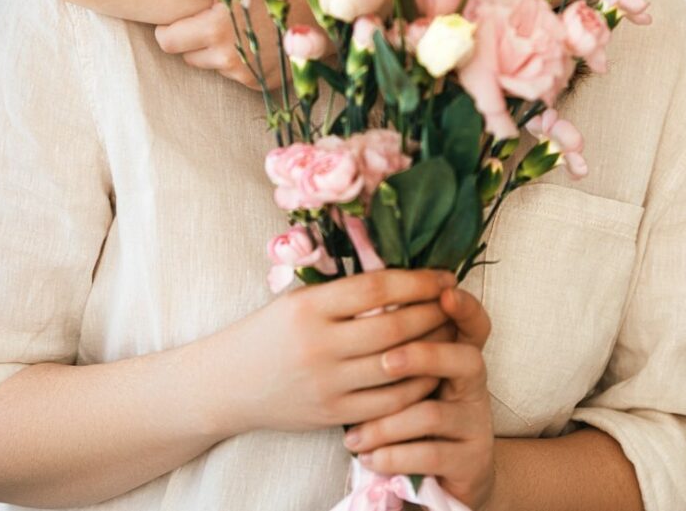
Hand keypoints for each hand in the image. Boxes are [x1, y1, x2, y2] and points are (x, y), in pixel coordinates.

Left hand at [151, 0, 284, 90]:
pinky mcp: (261, 84)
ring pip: (211, 65)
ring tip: (237, 24)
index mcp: (215, 30)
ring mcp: (246, 74)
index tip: (185, 14)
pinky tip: (253, 38)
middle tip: (212, 16)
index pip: (167, 41)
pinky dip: (238, 59)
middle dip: (192, 38)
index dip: (171, 26)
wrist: (325, 9)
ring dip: (216, 49)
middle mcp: (228, 59)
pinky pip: (235, 73)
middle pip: (186, 55)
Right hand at [205, 269, 459, 436]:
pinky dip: (416, 386)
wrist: (228, 384)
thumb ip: (340, 289)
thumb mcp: (295, 299)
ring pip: (397, 366)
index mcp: (308, 307)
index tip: (443, 276)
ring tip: (451, 334)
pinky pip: (389, 403)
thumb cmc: (268, 333)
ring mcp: (327, 384)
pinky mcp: (333, 414)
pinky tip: (430, 371)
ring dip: (433, 349)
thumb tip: (399, 272)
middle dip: (433, 313)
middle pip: (394, 326)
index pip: (376, 287)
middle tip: (456, 304)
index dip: (417, 281)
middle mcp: (318, 345)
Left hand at [343, 286, 498, 509]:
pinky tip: (368, 457)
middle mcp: (474, 388)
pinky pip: (429, 455)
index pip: (475, 324)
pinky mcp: (470, 461)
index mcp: (460, 357)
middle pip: (464, 360)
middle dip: (423, 356)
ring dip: (388, 424)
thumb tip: (358, 309)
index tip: (446, 292)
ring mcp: (475, 424)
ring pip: (433, 414)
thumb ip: (394, 345)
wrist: (445, 474)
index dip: (466, 308)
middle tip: (385, 361)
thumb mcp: (408, 377)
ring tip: (353, 436)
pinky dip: (394, 456)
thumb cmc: (412, 413)